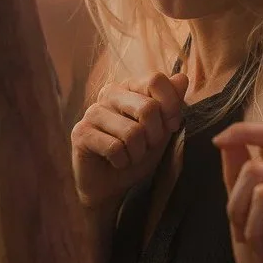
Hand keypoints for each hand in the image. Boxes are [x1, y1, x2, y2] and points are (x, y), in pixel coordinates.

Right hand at [71, 71, 188, 210]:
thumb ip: (172, 103)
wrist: (111, 184)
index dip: (171, 106)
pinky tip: (116, 162)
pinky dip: (123, 161)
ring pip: (132, 132)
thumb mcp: (162, 129)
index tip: (171, 126)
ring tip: (131, 155)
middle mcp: (109, 93)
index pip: (155, 80)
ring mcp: (93, 111)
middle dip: (155, 135)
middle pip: (148, 108)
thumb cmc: (137, 152)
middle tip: (147, 146)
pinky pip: (115, 148)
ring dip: (138, 153)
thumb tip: (182, 77)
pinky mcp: (81, 132)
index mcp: (130, 87)